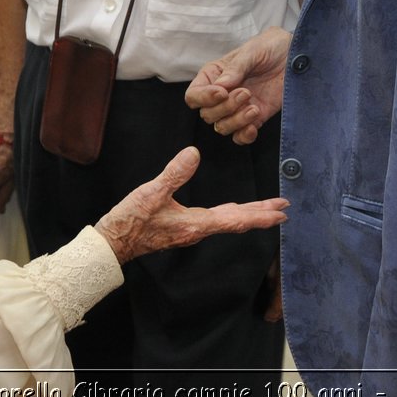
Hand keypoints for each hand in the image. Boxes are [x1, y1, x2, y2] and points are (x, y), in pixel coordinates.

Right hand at [95, 146, 288, 263]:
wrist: (113, 242)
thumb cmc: (130, 221)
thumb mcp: (151, 193)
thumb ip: (174, 173)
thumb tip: (194, 153)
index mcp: (196, 223)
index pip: (235, 219)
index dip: (260, 215)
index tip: (280, 213)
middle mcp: (198, 229)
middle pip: (237, 221)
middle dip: (261, 214)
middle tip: (284, 209)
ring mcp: (191, 230)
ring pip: (227, 221)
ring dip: (248, 214)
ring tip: (265, 209)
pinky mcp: (183, 228)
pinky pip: (216, 221)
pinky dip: (231, 215)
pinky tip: (231, 211)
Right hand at [185, 26, 289, 145]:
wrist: (295, 56)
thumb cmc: (270, 47)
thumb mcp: (253, 51)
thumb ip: (236, 68)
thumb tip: (221, 85)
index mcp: (214, 75)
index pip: (194, 95)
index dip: (204, 98)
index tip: (222, 92)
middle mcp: (222, 94)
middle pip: (207, 114)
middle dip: (225, 108)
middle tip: (246, 93)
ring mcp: (237, 108)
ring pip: (222, 127)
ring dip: (236, 121)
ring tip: (254, 108)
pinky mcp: (254, 118)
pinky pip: (240, 136)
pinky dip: (244, 136)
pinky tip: (254, 126)